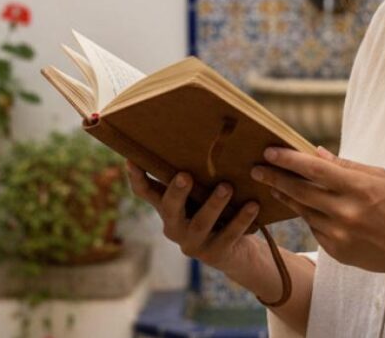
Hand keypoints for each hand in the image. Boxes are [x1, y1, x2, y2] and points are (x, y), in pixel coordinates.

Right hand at [124, 160, 261, 273]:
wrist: (236, 251)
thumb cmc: (216, 212)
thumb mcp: (202, 194)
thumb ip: (197, 175)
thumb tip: (199, 131)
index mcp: (168, 208)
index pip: (145, 193)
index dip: (137, 178)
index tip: (131, 160)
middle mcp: (175, 227)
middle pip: (170, 209)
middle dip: (176, 192)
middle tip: (185, 175)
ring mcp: (194, 243)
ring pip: (201, 223)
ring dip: (213, 204)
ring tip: (226, 187)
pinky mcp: (216, 254)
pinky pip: (229, 235)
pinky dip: (241, 219)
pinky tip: (252, 205)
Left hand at [251, 146, 384, 277]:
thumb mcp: (380, 177)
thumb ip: (346, 166)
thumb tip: (316, 153)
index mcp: (359, 189)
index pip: (315, 170)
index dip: (289, 159)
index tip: (269, 150)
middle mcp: (346, 213)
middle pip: (300, 192)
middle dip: (275, 178)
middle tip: (256, 168)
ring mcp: (339, 235)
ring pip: (303, 211)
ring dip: (286, 196)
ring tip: (272, 184)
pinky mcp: (336, 251)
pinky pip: (314, 228)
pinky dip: (308, 215)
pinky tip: (304, 206)